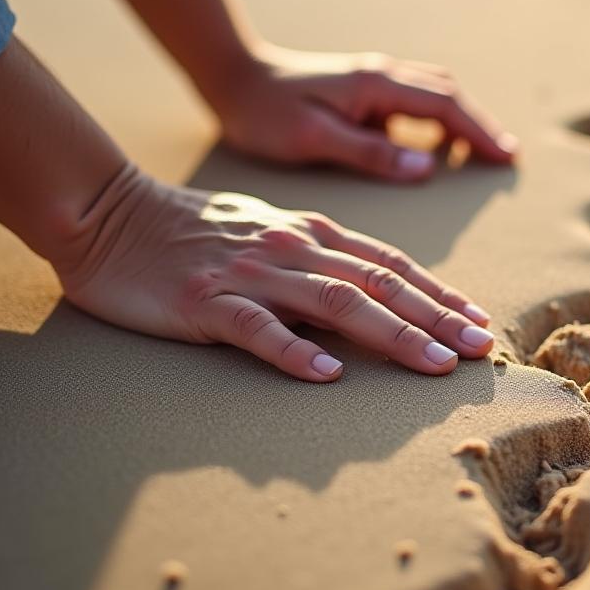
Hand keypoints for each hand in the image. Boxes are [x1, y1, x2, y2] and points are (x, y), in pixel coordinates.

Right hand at [56, 167, 495, 381]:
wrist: (110, 214)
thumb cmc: (194, 230)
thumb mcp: (268, 233)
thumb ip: (318, 259)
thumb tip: (371, 297)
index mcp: (309, 232)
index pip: (390, 263)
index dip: (439, 292)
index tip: (477, 319)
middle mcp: (291, 248)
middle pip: (379, 283)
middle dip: (437, 317)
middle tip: (480, 348)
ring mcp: (250, 275)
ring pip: (336, 303)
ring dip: (392, 334)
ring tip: (434, 365)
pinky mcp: (206, 302)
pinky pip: (257, 329)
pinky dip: (295, 352)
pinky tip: (327, 376)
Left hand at [204, 45, 518, 181]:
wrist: (232, 78)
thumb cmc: (265, 113)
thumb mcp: (314, 139)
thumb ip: (370, 152)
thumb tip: (427, 168)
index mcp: (375, 84)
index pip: (444, 106)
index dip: (479, 132)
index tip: (506, 158)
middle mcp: (382, 75)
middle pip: (448, 95)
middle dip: (480, 126)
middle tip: (506, 159)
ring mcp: (373, 81)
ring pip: (434, 95)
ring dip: (461, 121)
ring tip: (481, 155)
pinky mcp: (363, 92)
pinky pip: (413, 104)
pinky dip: (436, 121)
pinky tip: (435, 147)